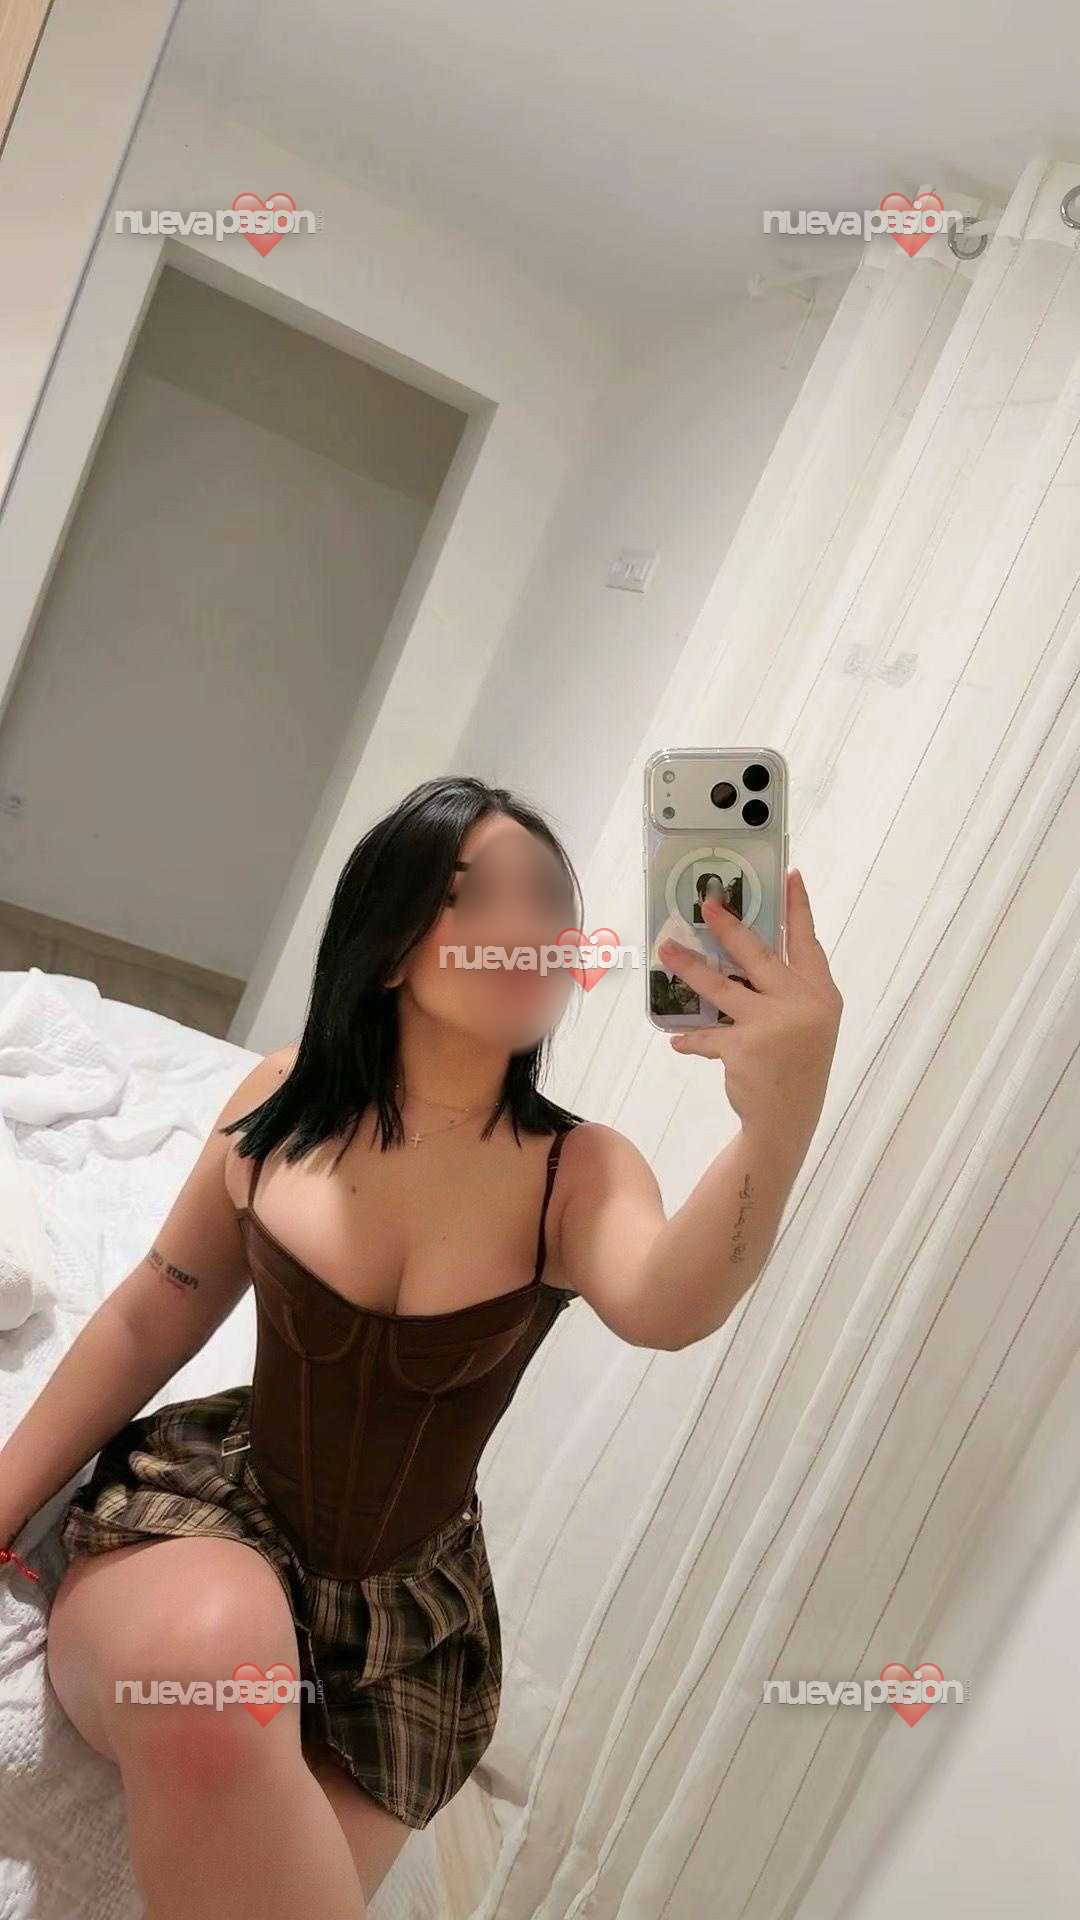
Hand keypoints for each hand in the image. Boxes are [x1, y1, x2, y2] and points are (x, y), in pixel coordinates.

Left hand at [656, 869, 841, 1137]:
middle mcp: (801, 1004)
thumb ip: (784, 992)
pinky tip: (678, 1040)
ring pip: (721, 985)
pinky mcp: (743, 1047)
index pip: (807, 942)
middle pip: (758, 953)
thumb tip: (740, 957)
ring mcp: (771, 1025)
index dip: (799, 908)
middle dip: (728, 925)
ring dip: (689, 967)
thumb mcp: (807, 1024)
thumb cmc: (797, 1065)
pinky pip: (707, 1034)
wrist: (789, 1120)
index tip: (790, 874)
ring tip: (666, 951)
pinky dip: (690, 1038)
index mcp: (822, 994)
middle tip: (705, 903)